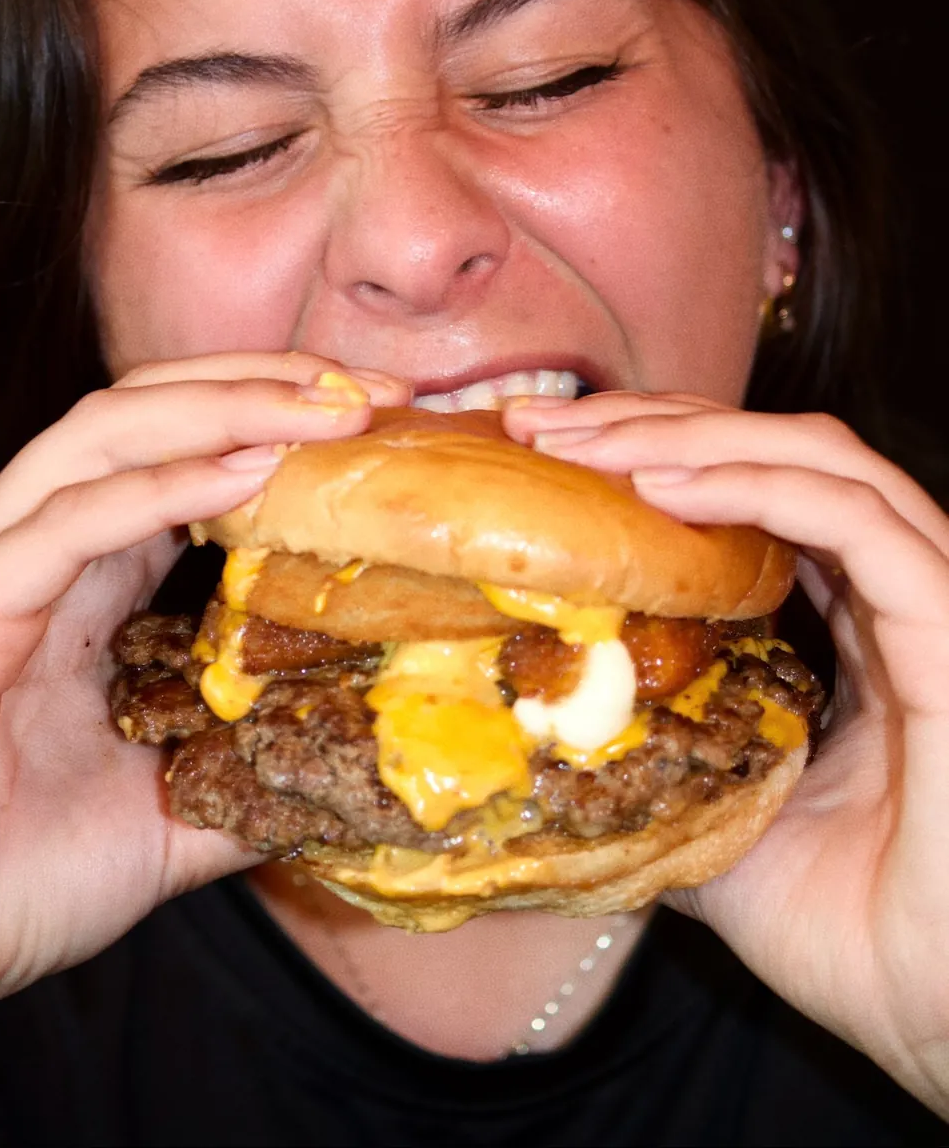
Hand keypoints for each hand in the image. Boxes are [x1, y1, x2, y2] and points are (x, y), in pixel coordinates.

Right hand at [0, 352, 408, 1102]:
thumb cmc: (21, 879)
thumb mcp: (177, 807)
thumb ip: (257, 762)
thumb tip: (364, 757)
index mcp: (70, 574)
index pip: (170, 446)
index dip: (271, 415)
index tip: (376, 414)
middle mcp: (19, 548)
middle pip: (141, 411)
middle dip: (261, 383)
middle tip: (371, 389)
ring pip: (101, 437)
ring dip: (225, 410)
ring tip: (326, 407)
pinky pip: (64, 527)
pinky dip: (160, 489)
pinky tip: (247, 472)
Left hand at [506, 392, 948, 1116]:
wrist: (937, 1022)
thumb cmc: (849, 930)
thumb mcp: (717, 819)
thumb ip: (662, 759)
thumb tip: (548, 736)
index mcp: (850, 623)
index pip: (753, 492)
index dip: (652, 455)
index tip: (539, 455)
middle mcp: (892, 594)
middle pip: (775, 453)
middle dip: (652, 424)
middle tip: (538, 424)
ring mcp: (931, 605)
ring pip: (819, 462)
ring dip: (691, 437)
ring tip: (583, 444)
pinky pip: (864, 525)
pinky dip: (760, 487)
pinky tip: (663, 488)